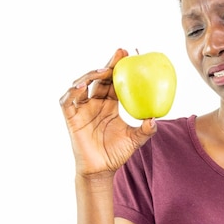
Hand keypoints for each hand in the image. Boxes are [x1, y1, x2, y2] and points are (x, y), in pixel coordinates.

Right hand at [59, 48, 158, 178]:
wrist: (101, 170)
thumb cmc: (117, 153)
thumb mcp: (136, 140)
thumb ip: (147, 130)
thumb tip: (155, 119)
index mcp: (110, 105)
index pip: (114, 82)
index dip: (120, 68)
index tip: (130, 56)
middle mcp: (95, 103)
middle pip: (99, 78)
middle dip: (108, 64)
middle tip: (120, 53)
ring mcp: (82, 110)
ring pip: (82, 85)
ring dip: (90, 75)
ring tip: (103, 70)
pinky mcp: (71, 118)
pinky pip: (68, 101)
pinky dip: (72, 92)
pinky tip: (82, 86)